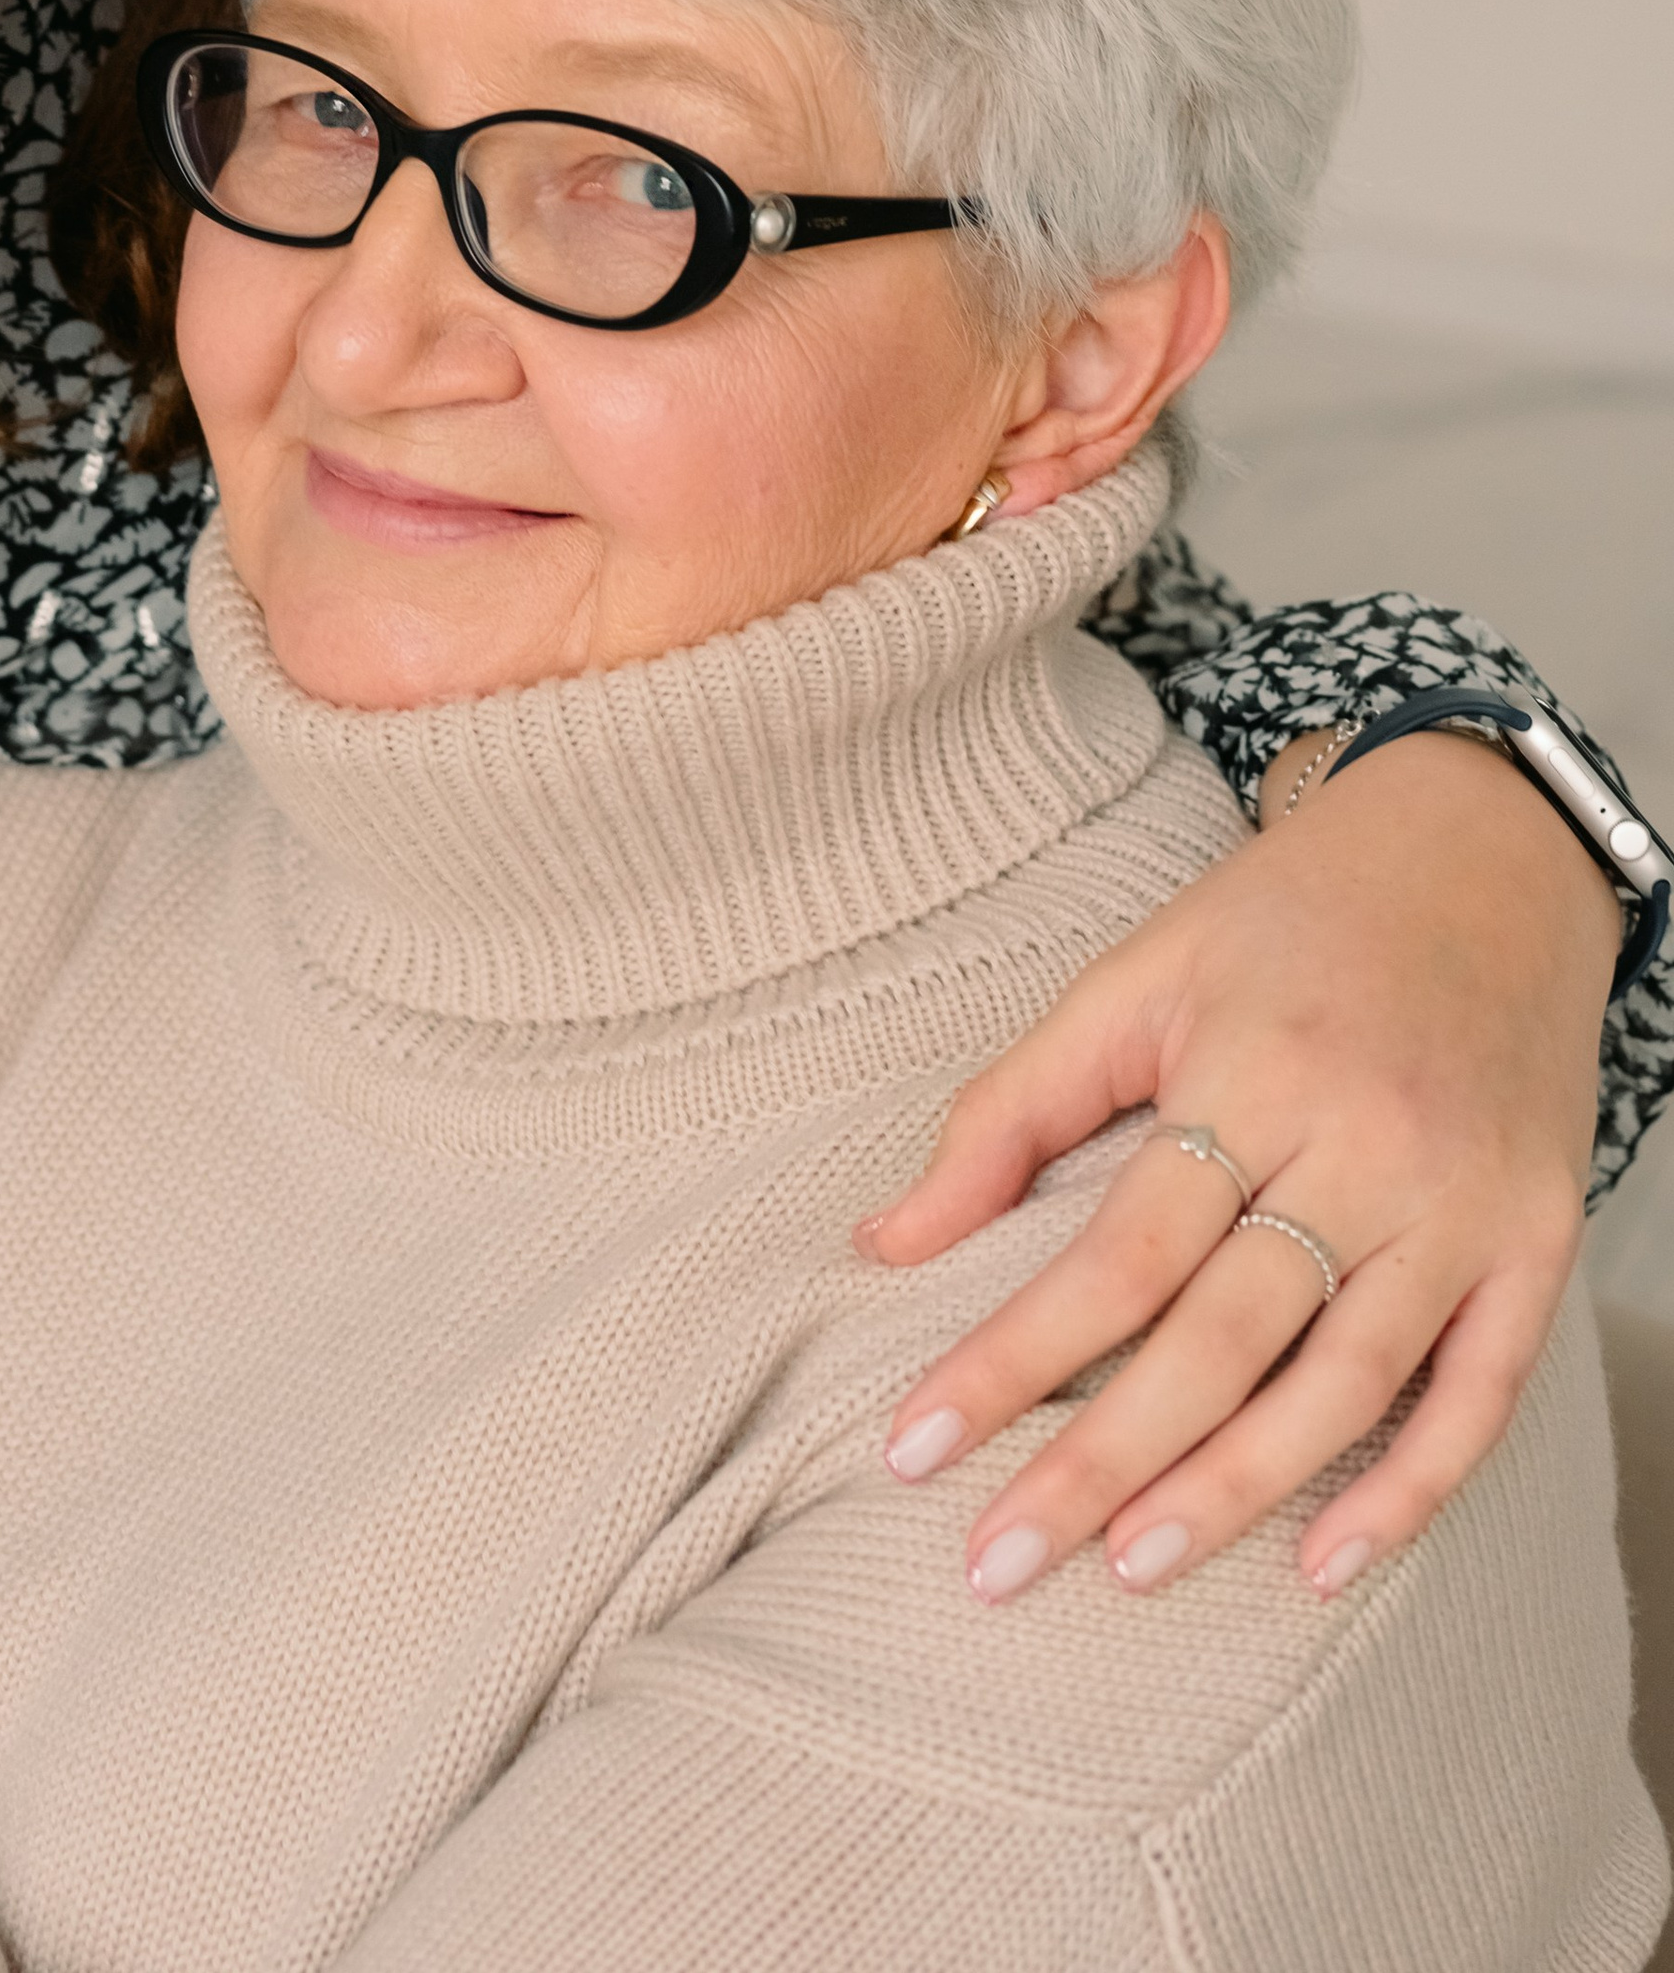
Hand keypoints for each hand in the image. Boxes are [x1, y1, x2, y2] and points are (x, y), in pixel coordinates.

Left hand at [865, 731, 1615, 1603]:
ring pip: (1343, 1384)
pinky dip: (1410, 1491)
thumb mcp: (1134, 978)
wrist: (1485, 853)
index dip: (1011, 1361)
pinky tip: (1321, 1562)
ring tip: (1128, 1567)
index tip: (914, 1449)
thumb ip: (1011, 1112)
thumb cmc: (1287, 918)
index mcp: (1252, 1071)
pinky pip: (1479, 1393)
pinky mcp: (1538, 1240)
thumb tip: (884, 1242)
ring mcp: (1461, 1203)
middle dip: (1100, 1463)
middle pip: (1220, 1339)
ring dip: (1233, 1493)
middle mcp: (1364, 1145)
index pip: (1116, 1255)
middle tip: (997, 1564)